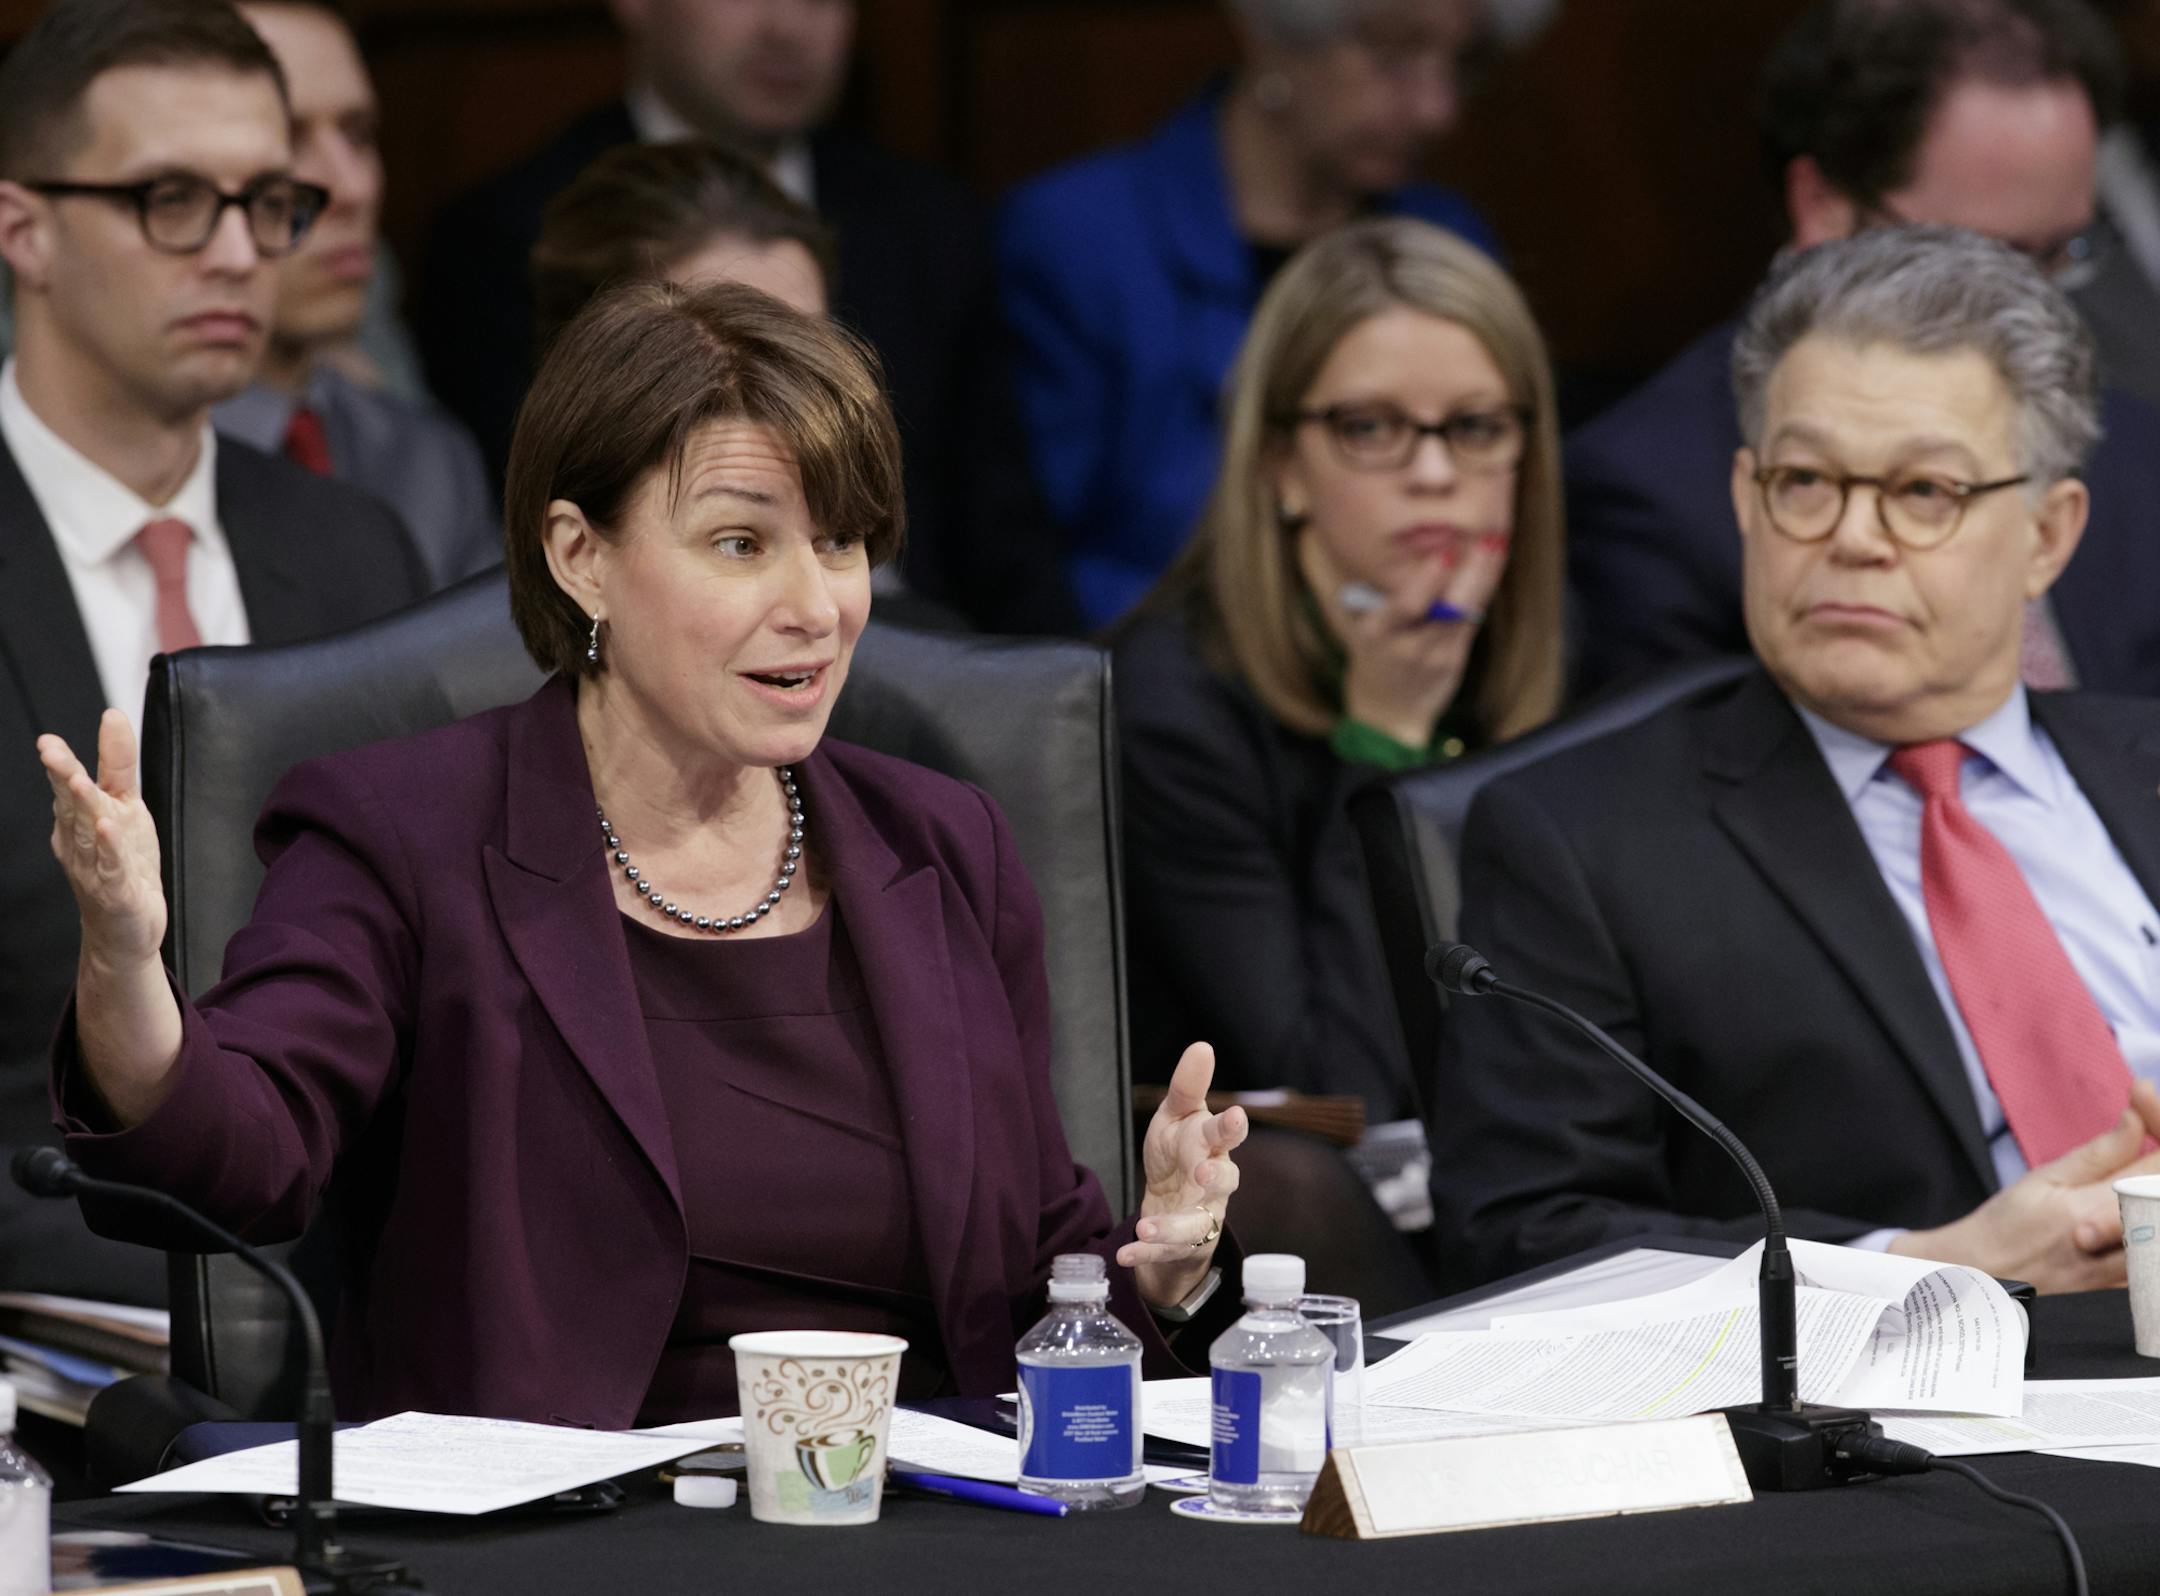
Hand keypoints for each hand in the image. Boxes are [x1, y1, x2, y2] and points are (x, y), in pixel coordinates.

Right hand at [39, 710, 166, 967]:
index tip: (47, 740)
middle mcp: (81, 841)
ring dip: (83, 807)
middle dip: (61, 778)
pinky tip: (109, 828)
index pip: (69, 786)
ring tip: (78, 781)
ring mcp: (96, 866)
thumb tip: (112, 716)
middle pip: (70, 804)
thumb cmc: (122, 864)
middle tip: (51, 752)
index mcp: (82, 819)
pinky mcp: (117, 890)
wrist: (125, 928)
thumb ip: (118, 764)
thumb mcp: (126, 806)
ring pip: (88, 832)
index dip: (60, 763)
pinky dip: (110, 848)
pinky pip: (112, 867)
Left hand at [1123, 1041, 1247, 1309]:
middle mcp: (1214, 1185)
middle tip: (1202, 1175)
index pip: (1226, 1136)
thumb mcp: (1177, 1117)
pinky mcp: (1180, 1244)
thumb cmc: (1180, 1153)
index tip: (1233, 1116)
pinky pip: (1164, 1252)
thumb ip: (1188, 1087)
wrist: (1173, 1204)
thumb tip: (1202, 1046)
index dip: (1231, 1128)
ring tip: (1146, 1227)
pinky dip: (1144, 1254)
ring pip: (1195, 1225)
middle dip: (1216, 1179)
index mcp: (1212, 1147)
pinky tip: (1124, 1255)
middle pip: (1225, 1182)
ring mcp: (1200, 1216)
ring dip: (1172, 1227)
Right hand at [1306, 531, 1510, 748]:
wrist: (1386, 713)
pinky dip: (1482, 590)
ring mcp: (1434, 657)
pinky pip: (1472, 620)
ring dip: (1482, 575)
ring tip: (1495, 542)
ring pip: (1465, 612)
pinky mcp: (1453, 660)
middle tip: (1486, 537)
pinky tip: (1492, 566)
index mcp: (1377, 634)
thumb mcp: (1368, 628)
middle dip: (1469, 571)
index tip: (1446, 550)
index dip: (1428, 579)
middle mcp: (1407, 647)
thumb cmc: (1374, 657)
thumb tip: (1421, 549)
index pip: (1406, 606)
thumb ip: (1389, 597)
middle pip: (1446, 608)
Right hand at [1889, 1080, 2159, 1291]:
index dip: (2157, 1124)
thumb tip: (2136, 1118)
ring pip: (2157, 1227)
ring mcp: (2125, 1274)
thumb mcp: (2044, 1179)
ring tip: (2133, 1173)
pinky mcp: (2126, 1291)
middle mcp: (2118, 1243)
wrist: (1981, 1279)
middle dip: (2154, 1163)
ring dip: (2150, 1194)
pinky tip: (2132, 1212)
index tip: (2139, 1096)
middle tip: (2141, 1125)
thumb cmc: (2005, 1227)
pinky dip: (2145, 1227)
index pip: (2157, 1166)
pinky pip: (2150, 1257)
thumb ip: (2099, 1154)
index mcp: (2094, 1208)